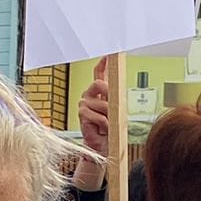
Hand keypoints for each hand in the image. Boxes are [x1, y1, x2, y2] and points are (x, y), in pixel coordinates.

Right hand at [74, 56, 108, 183]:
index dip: (104, 62)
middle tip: (115, 107)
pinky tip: (104, 130)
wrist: (103, 148)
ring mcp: (84, 103)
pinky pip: (99, 116)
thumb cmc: (112, 130)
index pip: (99, 72)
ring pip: (102, 103)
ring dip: (110, 116)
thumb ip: (117, 100)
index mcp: (99, 92)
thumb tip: (118, 91)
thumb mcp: (119, 112)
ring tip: (110, 125)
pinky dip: (106, 124)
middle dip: (110, 93)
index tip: (109, 53)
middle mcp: (90, 95)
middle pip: (99, 83)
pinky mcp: (82, 114)